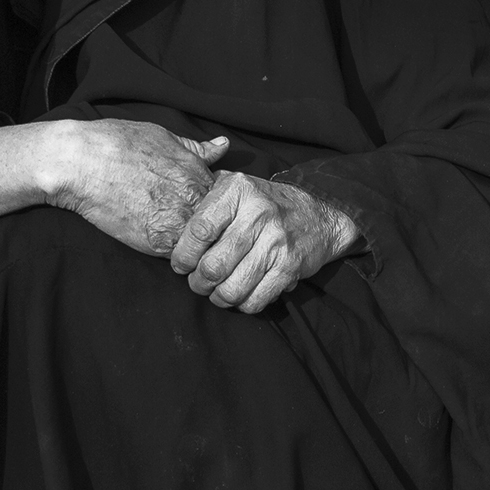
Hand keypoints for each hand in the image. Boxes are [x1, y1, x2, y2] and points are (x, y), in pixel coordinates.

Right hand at [48, 122, 229, 254]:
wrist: (81, 164)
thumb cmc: (117, 144)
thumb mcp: (163, 137)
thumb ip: (197, 148)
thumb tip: (223, 145)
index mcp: (200, 175)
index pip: (229, 201)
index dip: (221, 208)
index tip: (211, 212)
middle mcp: (195, 200)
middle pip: (221, 227)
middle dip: (215, 231)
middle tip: (202, 234)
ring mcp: (178, 224)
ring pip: (204, 246)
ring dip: (199, 248)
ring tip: (188, 245)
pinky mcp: (158, 244)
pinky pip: (181, 258)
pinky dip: (179, 257)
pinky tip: (168, 248)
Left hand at [171, 173, 359, 312]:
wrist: (319, 217)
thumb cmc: (265, 204)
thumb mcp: (236, 184)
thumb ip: (204, 195)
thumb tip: (170, 220)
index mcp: (238, 190)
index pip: (199, 230)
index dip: (183, 254)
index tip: (180, 264)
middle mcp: (258, 213)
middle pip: (212, 266)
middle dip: (198, 282)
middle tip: (197, 282)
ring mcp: (276, 242)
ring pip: (231, 289)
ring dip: (217, 298)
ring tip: (216, 292)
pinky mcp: (289, 267)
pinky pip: (255, 300)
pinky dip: (242, 305)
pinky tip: (240, 295)